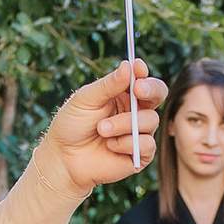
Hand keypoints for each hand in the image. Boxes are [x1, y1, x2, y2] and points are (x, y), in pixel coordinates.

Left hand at [41, 60, 168, 191]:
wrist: (64, 158)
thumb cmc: (72, 125)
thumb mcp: (86, 99)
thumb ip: (108, 85)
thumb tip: (129, 65)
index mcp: (123, 94)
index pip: (142, 79)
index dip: (143, 73)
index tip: (137, 68)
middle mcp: (135, 111)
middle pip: (158, 94)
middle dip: (151, 89)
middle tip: (138, 89)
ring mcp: (139, 132)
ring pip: (150, 120)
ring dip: (124, 123)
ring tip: (102, 129)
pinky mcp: (140, 154)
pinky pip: (147, 144)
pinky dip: (127, 143)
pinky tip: (110, 145)